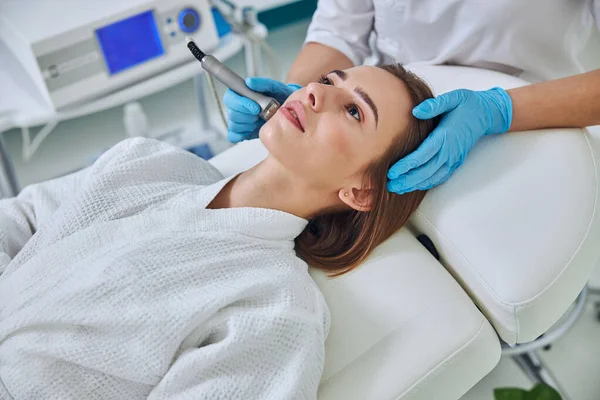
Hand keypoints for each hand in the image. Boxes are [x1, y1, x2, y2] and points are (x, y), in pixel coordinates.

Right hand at [223, 77, 301, 142]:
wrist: (288, 110)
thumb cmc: (280, 96)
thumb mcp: (275, 87)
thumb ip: (263, 83)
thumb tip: (249, 82)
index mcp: (241, 93)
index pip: (230, 98)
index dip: (240, 104)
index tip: (256, 108)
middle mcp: (237, 107)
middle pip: (232, 114)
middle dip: (247, 116)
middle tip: (261, 115)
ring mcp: (239, 120)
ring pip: (234, 125)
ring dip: (249, 125)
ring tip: (261, 121)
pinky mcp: (242, 132)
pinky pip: (234, 136)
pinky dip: (243, 135)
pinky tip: (254, 130)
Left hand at [387, 87, 512, 193]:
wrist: (487, 113)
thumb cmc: (467, 104)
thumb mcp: (453, 98)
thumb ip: (434, 105)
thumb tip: (416, 112)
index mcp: (445, 136)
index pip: (422, 156)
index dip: (406, 166)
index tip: (392, 172)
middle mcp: (449, 151)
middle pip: (425, 171)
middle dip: (406, 180)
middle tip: (389, 186)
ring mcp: (453, 159)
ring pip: (432, 177)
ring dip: (415, 185)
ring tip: (397, 189)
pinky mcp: (456, 162)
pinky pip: (440, 177)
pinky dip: (427, 184)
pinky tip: (414, 186)